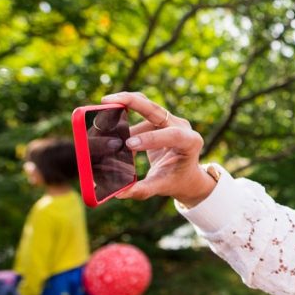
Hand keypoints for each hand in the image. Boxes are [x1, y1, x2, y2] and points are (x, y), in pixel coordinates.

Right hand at [101, 92, 215, 206]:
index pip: (173, 135)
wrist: (186, 174)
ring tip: (103, 122)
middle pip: (156, 109)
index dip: (151, 138)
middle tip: (106, 101)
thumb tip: (119, 193)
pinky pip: (140, 111)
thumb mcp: (162, 186)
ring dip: (122, 111)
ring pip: (145, 107)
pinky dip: (124, 115)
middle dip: (131, 102)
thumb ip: (142, 190)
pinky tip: (110, 123)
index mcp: (191, 142)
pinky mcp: (159, 118)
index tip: (129, 145)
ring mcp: (170, 120)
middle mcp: (182, 126)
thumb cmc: (176, 180)